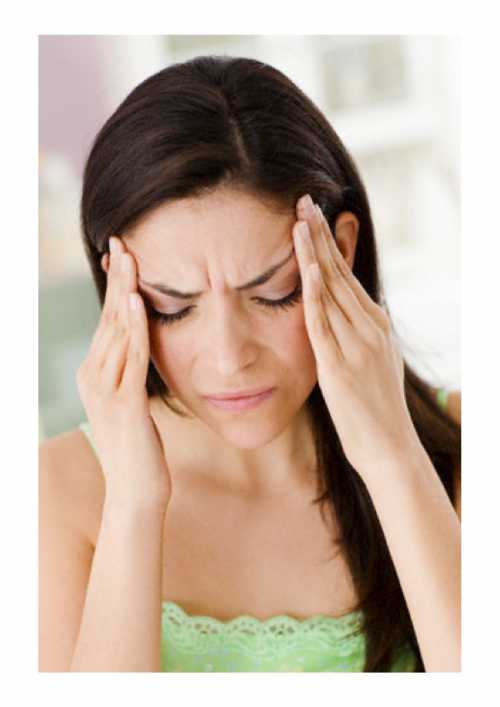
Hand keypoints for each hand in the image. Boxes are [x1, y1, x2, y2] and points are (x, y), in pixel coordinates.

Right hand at [76, 236, 171, 508]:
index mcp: (96, 374)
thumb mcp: (133, 404)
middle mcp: (93, 377)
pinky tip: (137, 302)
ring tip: (130, 258)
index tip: (123, 254)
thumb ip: (131, 375)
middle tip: (123, 241)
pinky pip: (129, 358)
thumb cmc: (140, 450)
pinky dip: (133, 328)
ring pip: (114, 331)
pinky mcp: (122, 404)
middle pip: (107, 317)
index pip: (107, 321)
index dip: (116, 286)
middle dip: (117, 278)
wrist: (136, 494)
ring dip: (123, 293)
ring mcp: (104, 390)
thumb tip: (141, 348)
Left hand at [292, 195, 419, 479]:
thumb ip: (362, 334)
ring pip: (332, 290)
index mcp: (375, 325)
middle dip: (321, 236)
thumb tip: (355, 310)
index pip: (348, 277)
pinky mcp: (339, 365)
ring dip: (315, 253)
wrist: (389, 449)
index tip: (314, 217)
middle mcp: (369, 328)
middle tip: (304, 202)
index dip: (331, 245)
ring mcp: (356, 345)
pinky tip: (306, 268)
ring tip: (299, 221)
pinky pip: (324, 323)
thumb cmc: (376, 409)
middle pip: (340, 274)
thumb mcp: (375, 362)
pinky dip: (315, 293)